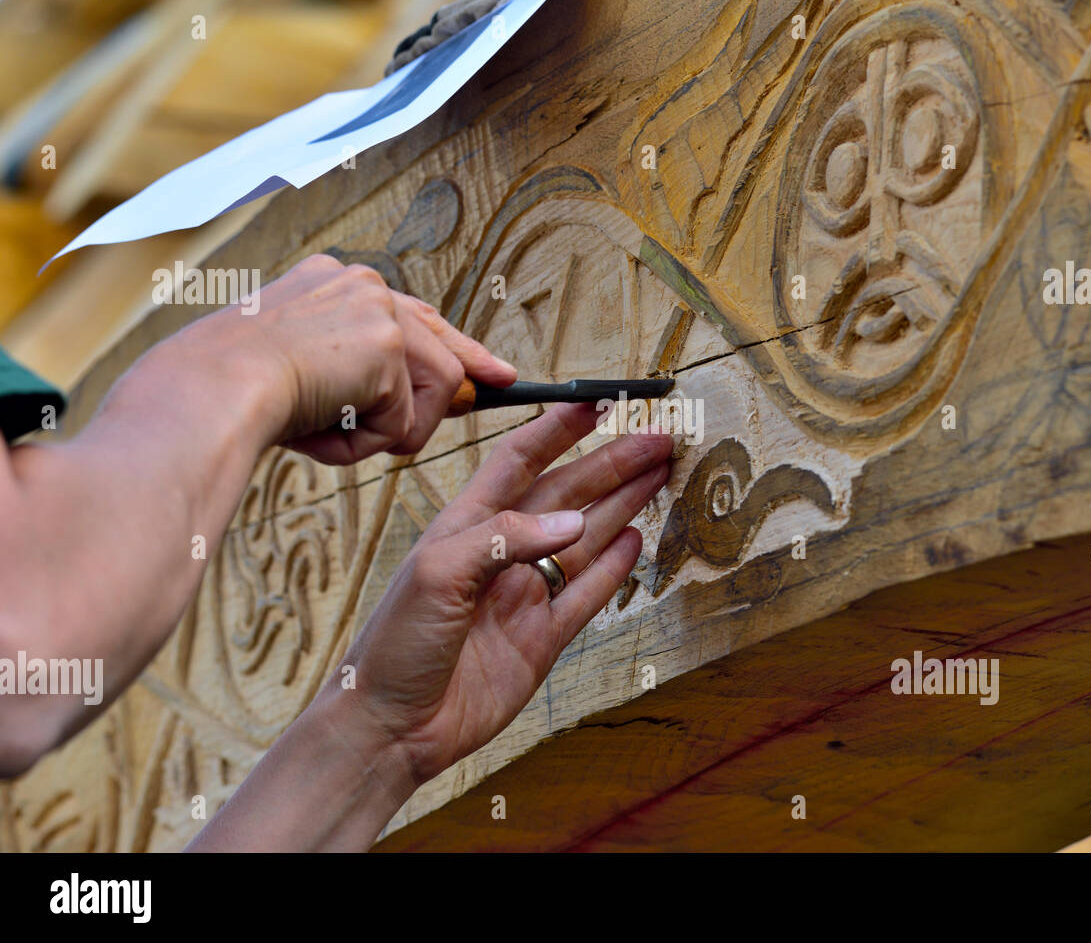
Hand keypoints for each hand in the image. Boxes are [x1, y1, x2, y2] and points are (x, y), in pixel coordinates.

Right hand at [193, 253, 515, 464]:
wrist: (207, 389)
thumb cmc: (230, 393)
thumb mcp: (294, 373)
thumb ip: (353, 377)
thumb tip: (410, 405)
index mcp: (329, 282)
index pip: (408, 313)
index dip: (454, 343)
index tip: (489, 366)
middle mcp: (359, 284)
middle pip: (438, 340)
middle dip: (468, 372)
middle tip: (504, 382)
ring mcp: (377, 309)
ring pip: (429, 390)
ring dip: (388, 430)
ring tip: (331, 432)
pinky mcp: (388, 345)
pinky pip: (404, 420)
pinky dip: (366, 442)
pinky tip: (323, 430)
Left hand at [342, 402, 672, 782]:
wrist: (392, 727)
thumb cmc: (396, 643)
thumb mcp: (438, 573)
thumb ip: (506, 539)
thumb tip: (575, 523)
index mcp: (468, 525)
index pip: (520, 461)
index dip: (557, 430)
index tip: (596, 403)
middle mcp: (502, 553)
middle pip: (567, 495)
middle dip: (611, 464)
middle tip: (656, 439)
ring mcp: (525, 595)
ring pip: (586, 539)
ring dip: (623, 505)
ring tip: (658, 475)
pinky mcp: (543, 639)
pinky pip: (586, 594)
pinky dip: (614, 568)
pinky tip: (637, 539)